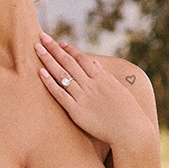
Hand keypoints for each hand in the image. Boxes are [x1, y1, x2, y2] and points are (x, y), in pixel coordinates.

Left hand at [35, 33, 156, 153]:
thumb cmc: (128, 113)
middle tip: (42, 37)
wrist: (131, 130)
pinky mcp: (77, 112)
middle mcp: (91, 84)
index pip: (82, 59)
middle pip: (69, 62)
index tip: (59, 43)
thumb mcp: (119, 89)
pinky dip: (50, 83)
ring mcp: (83, 97)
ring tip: (37, 49)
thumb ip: (106, 76)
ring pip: (62, 75)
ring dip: (49, 60)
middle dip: (54, 49)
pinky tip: (40, 73)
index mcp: (102, 78)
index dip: (69, 50)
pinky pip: (60, 95)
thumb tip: (96, 65)